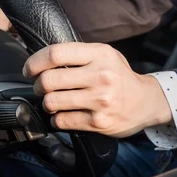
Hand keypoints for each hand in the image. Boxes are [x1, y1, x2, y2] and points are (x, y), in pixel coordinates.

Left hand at [23, 43, 172, 137]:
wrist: (146, 102)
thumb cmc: (120, 77)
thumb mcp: (106, 55)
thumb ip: (79, 54)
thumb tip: (42, 59)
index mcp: (101, 54)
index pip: (56, 54)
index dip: (35, 62)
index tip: (30, 70)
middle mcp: (101, 76)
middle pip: (49, 80)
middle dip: (39, 86)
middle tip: (42, 88)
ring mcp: (100, 101)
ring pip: (52, 102)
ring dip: (48, 103)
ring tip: (55, 101)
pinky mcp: (98, 122)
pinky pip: (62, 121)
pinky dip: (57, 119)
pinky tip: (65, 115)